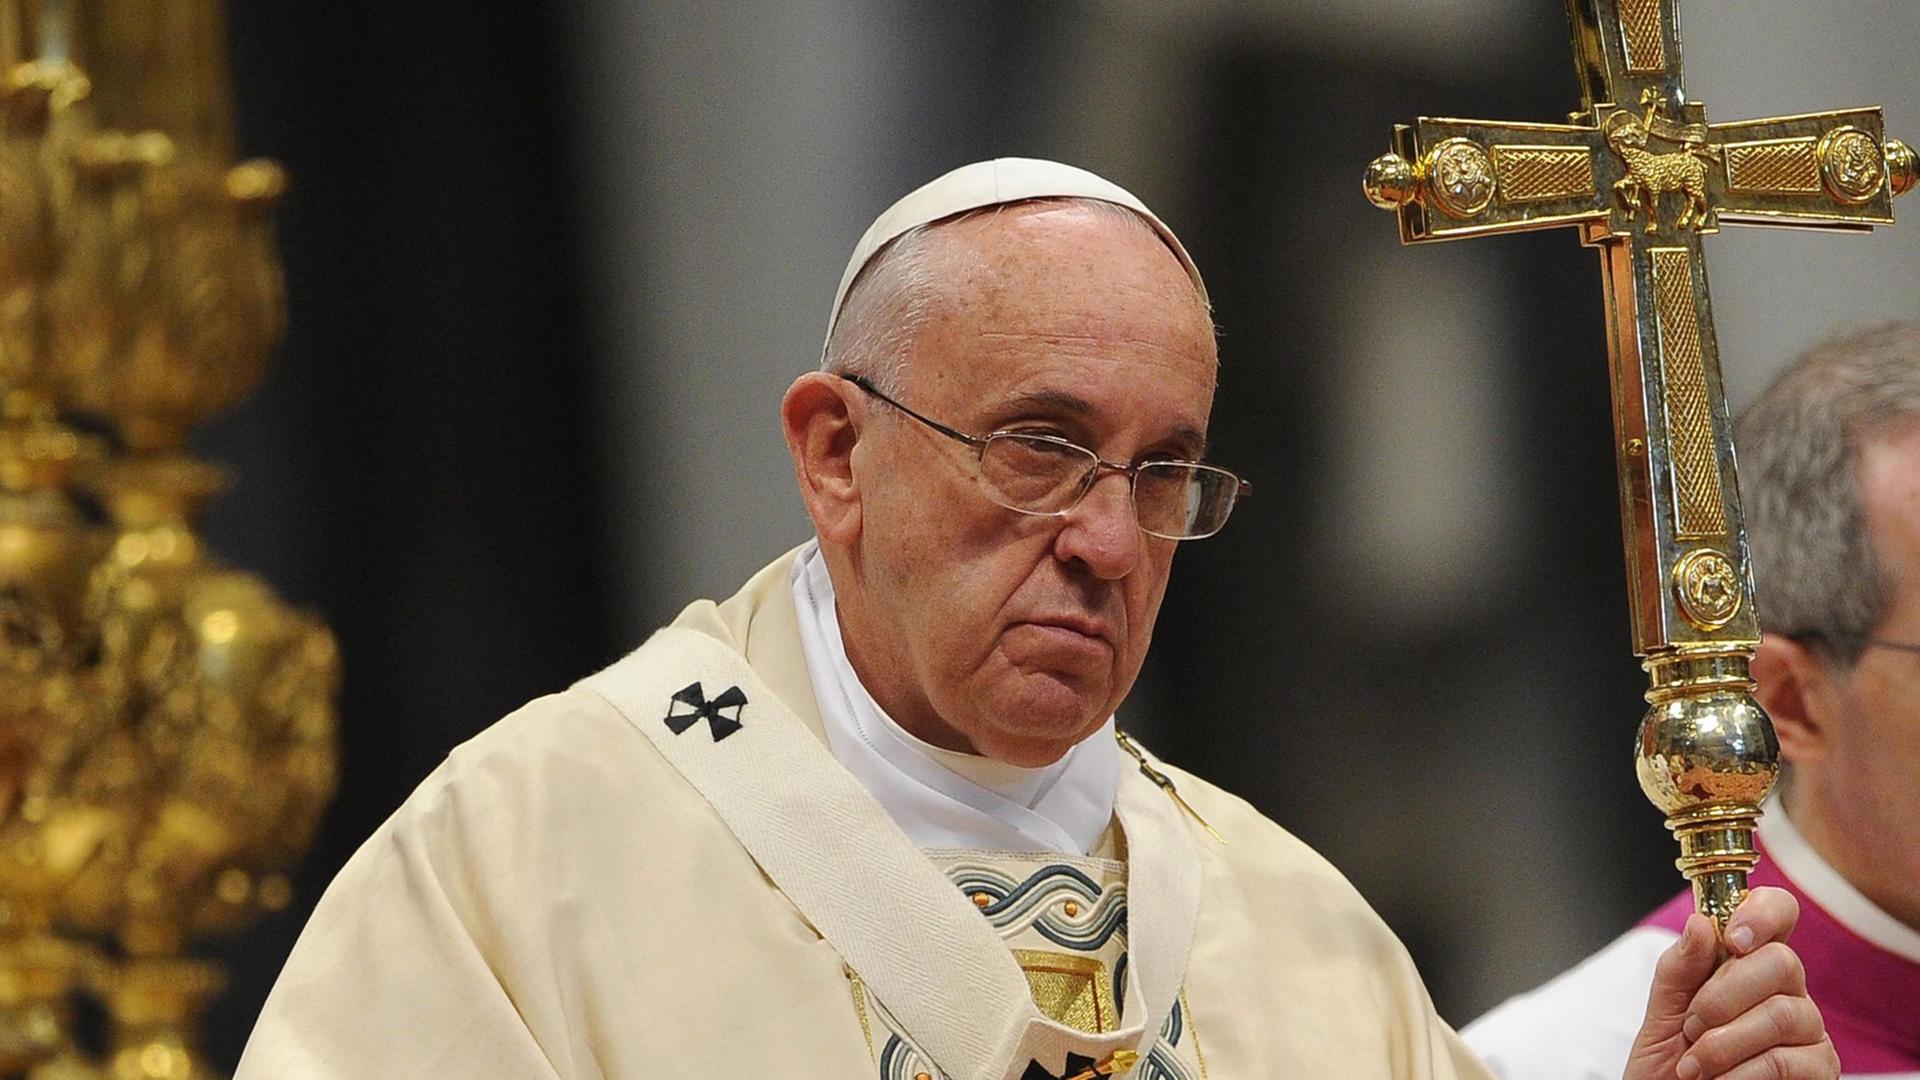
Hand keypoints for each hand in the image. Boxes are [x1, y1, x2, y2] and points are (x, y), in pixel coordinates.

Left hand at [1622, 886, 1837, 1079]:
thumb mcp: (1663, 1011)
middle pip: (1782, 962)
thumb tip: (1700, 924)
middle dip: (1722, 996)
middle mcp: (1788, 991)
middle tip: (1691, 1027)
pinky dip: (1739, 1074)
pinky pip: (1784, 1061)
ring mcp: (1809, 1031)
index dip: (1762, 913)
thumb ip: (1679, 969)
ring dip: (1722, 1043)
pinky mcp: (1819, 1070)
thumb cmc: (1670, 1062)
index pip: (1779, 912)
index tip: (1730, 938)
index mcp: (1750, 963)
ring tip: (1693, 1065)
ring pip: (1782, 1014)